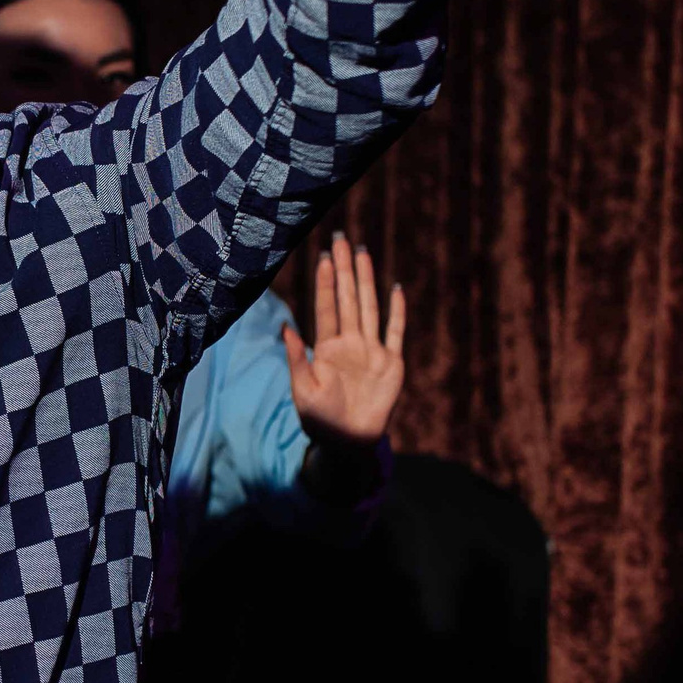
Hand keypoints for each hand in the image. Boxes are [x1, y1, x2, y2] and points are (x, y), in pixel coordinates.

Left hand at [282, 234, 404, 443]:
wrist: (348, 442)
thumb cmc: (320, 420)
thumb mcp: (302, 390)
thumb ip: (297, 359)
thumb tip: (285, 328)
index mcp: (327, 348)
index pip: (326, 308)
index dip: (326, 284)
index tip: (323, 258)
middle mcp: (350, 343)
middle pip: (348, 299)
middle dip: (345, 270)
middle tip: (342, 240)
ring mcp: (372, 351)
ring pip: (370, 307)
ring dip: (367, 281)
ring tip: (363, 254)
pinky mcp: (391, 364)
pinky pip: (395, 332)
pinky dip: (397, 312)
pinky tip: (396, 289)